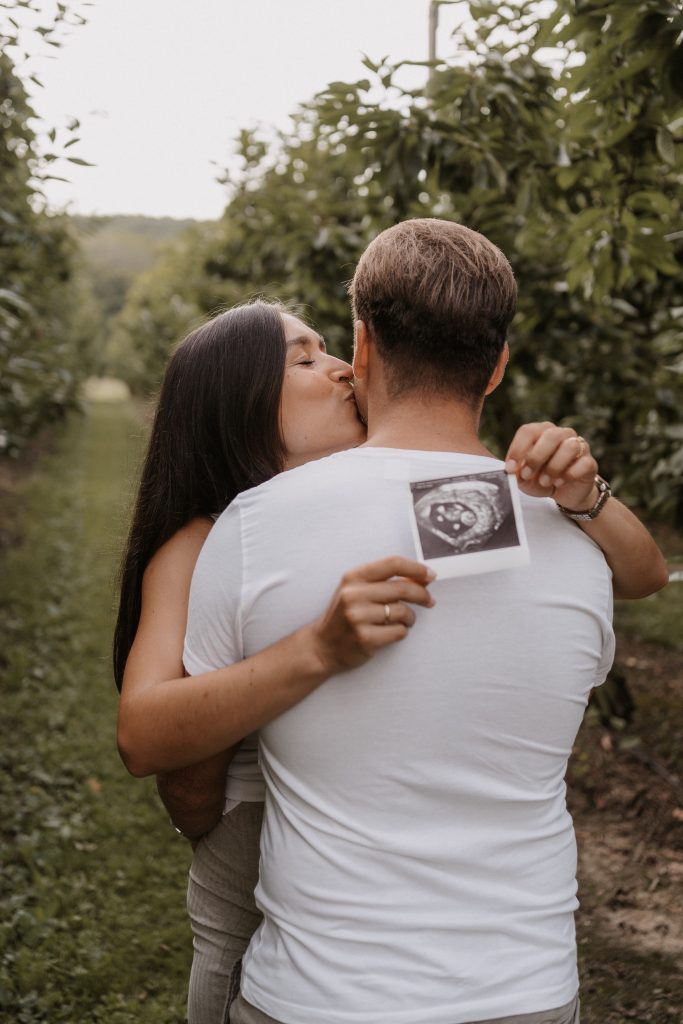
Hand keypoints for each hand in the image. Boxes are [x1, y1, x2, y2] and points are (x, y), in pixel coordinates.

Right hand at [308, 556, 435, 674]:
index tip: (430, 574)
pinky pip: (398, 631)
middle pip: (402, 588)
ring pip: (403, 611)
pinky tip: (392, 632)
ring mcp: (358, 617)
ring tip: (404, 620)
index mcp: (353, 577)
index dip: (416, 568)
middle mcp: (354, 595)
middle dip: (422, 594)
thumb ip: (384, 582)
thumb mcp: (357, 590)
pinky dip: (402, 631)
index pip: (392, 564)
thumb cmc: (344, 616)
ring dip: (410, 617)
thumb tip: (422, 577)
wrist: (322, 646)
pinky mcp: (365, 638)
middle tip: (429, 600)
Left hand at [505, 422, 598, 509]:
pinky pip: (583, 463)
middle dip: (536, 456)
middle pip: (551, 435)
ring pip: (570, 446)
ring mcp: (579, 446)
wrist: (565, 493)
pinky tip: (559, 483)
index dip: (518, 448)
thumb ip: (517, 472)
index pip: (528, 431)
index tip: (511, 467)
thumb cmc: (542, 479)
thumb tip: (512, 469)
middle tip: (527, 474)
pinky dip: (569, 474)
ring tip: (545, 481)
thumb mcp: (525, 478)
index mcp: (542, 432)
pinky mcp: (589, 462)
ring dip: (553, 466)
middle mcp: (562, 434)